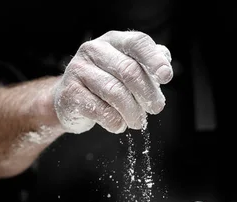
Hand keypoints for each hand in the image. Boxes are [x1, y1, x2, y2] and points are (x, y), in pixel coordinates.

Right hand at [53, 30, 172, 133]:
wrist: (70, 100)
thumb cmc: (106, 82)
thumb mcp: (127, 68)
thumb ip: (147, 65)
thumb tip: (165, 63)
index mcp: (114, 41)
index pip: (138, 43)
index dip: (154, 60)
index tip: (166, 77)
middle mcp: (94, 50)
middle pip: (129, 71)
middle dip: (148, 94)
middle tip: (156, 108)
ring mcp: (79, 70)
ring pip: (116, 93)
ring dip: (133, 112)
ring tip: (137, 122)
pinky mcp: (70, 93)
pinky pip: (101, 111)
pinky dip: (116, 122)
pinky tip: (119, 124)